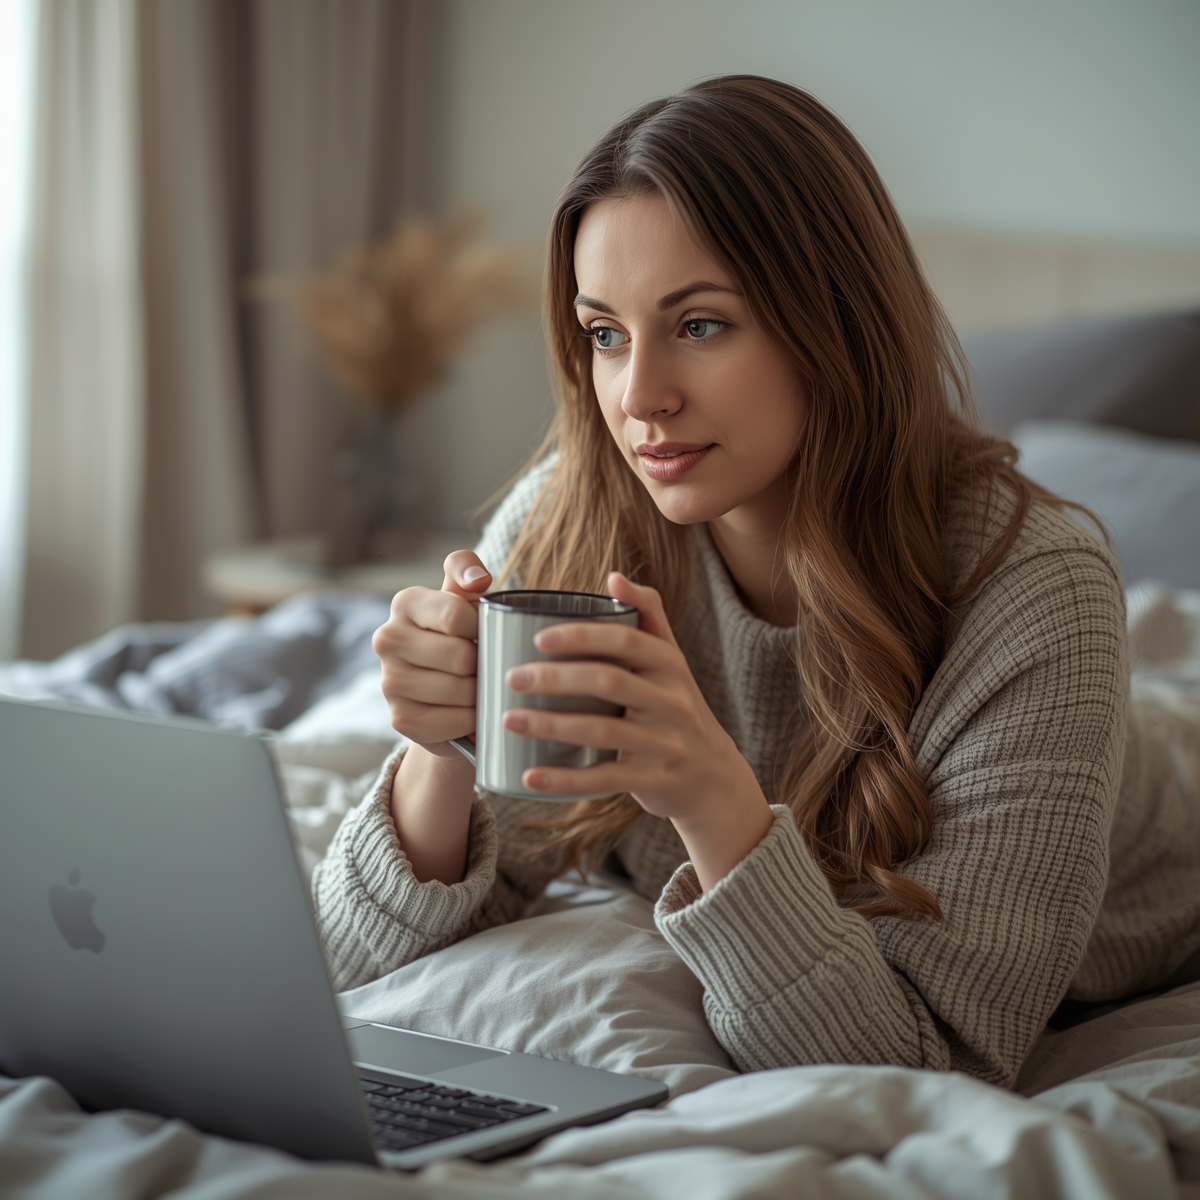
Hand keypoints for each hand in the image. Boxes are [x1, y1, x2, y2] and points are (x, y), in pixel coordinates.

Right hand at [372, 550, 491, 758]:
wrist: (447, 689)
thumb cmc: (462, 635)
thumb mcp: (467, 597)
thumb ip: (468, 570)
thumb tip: (477, 579)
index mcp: (405, 603)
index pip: (455, 614)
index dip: (483, 628)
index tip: (482, 632)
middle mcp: (387, 639)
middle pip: (460, 656)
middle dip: (483, 663)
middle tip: (483, 664)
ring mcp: (389, 681)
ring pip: (460, 690)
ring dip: (480, 692)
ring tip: (477, 686)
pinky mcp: (400, 718)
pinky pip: (455, 720)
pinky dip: (472, 719)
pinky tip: (468, 710)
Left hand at [501, 572, 774, 888]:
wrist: (713, 776)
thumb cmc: (676, 707)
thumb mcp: (671, 661)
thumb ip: (648, 616)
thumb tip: (613, 576)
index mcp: (670, 664)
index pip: (626, 639)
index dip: (582, 635)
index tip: (537, 638)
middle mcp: (671, 700)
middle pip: (608, 681)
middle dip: (555, 678)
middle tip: (511, 677)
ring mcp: (663, 742)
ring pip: (601, 730)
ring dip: (550, 725)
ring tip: (508, 719)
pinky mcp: (652, 780)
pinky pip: (603, 779)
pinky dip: (564, 780)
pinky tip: (530, 775)